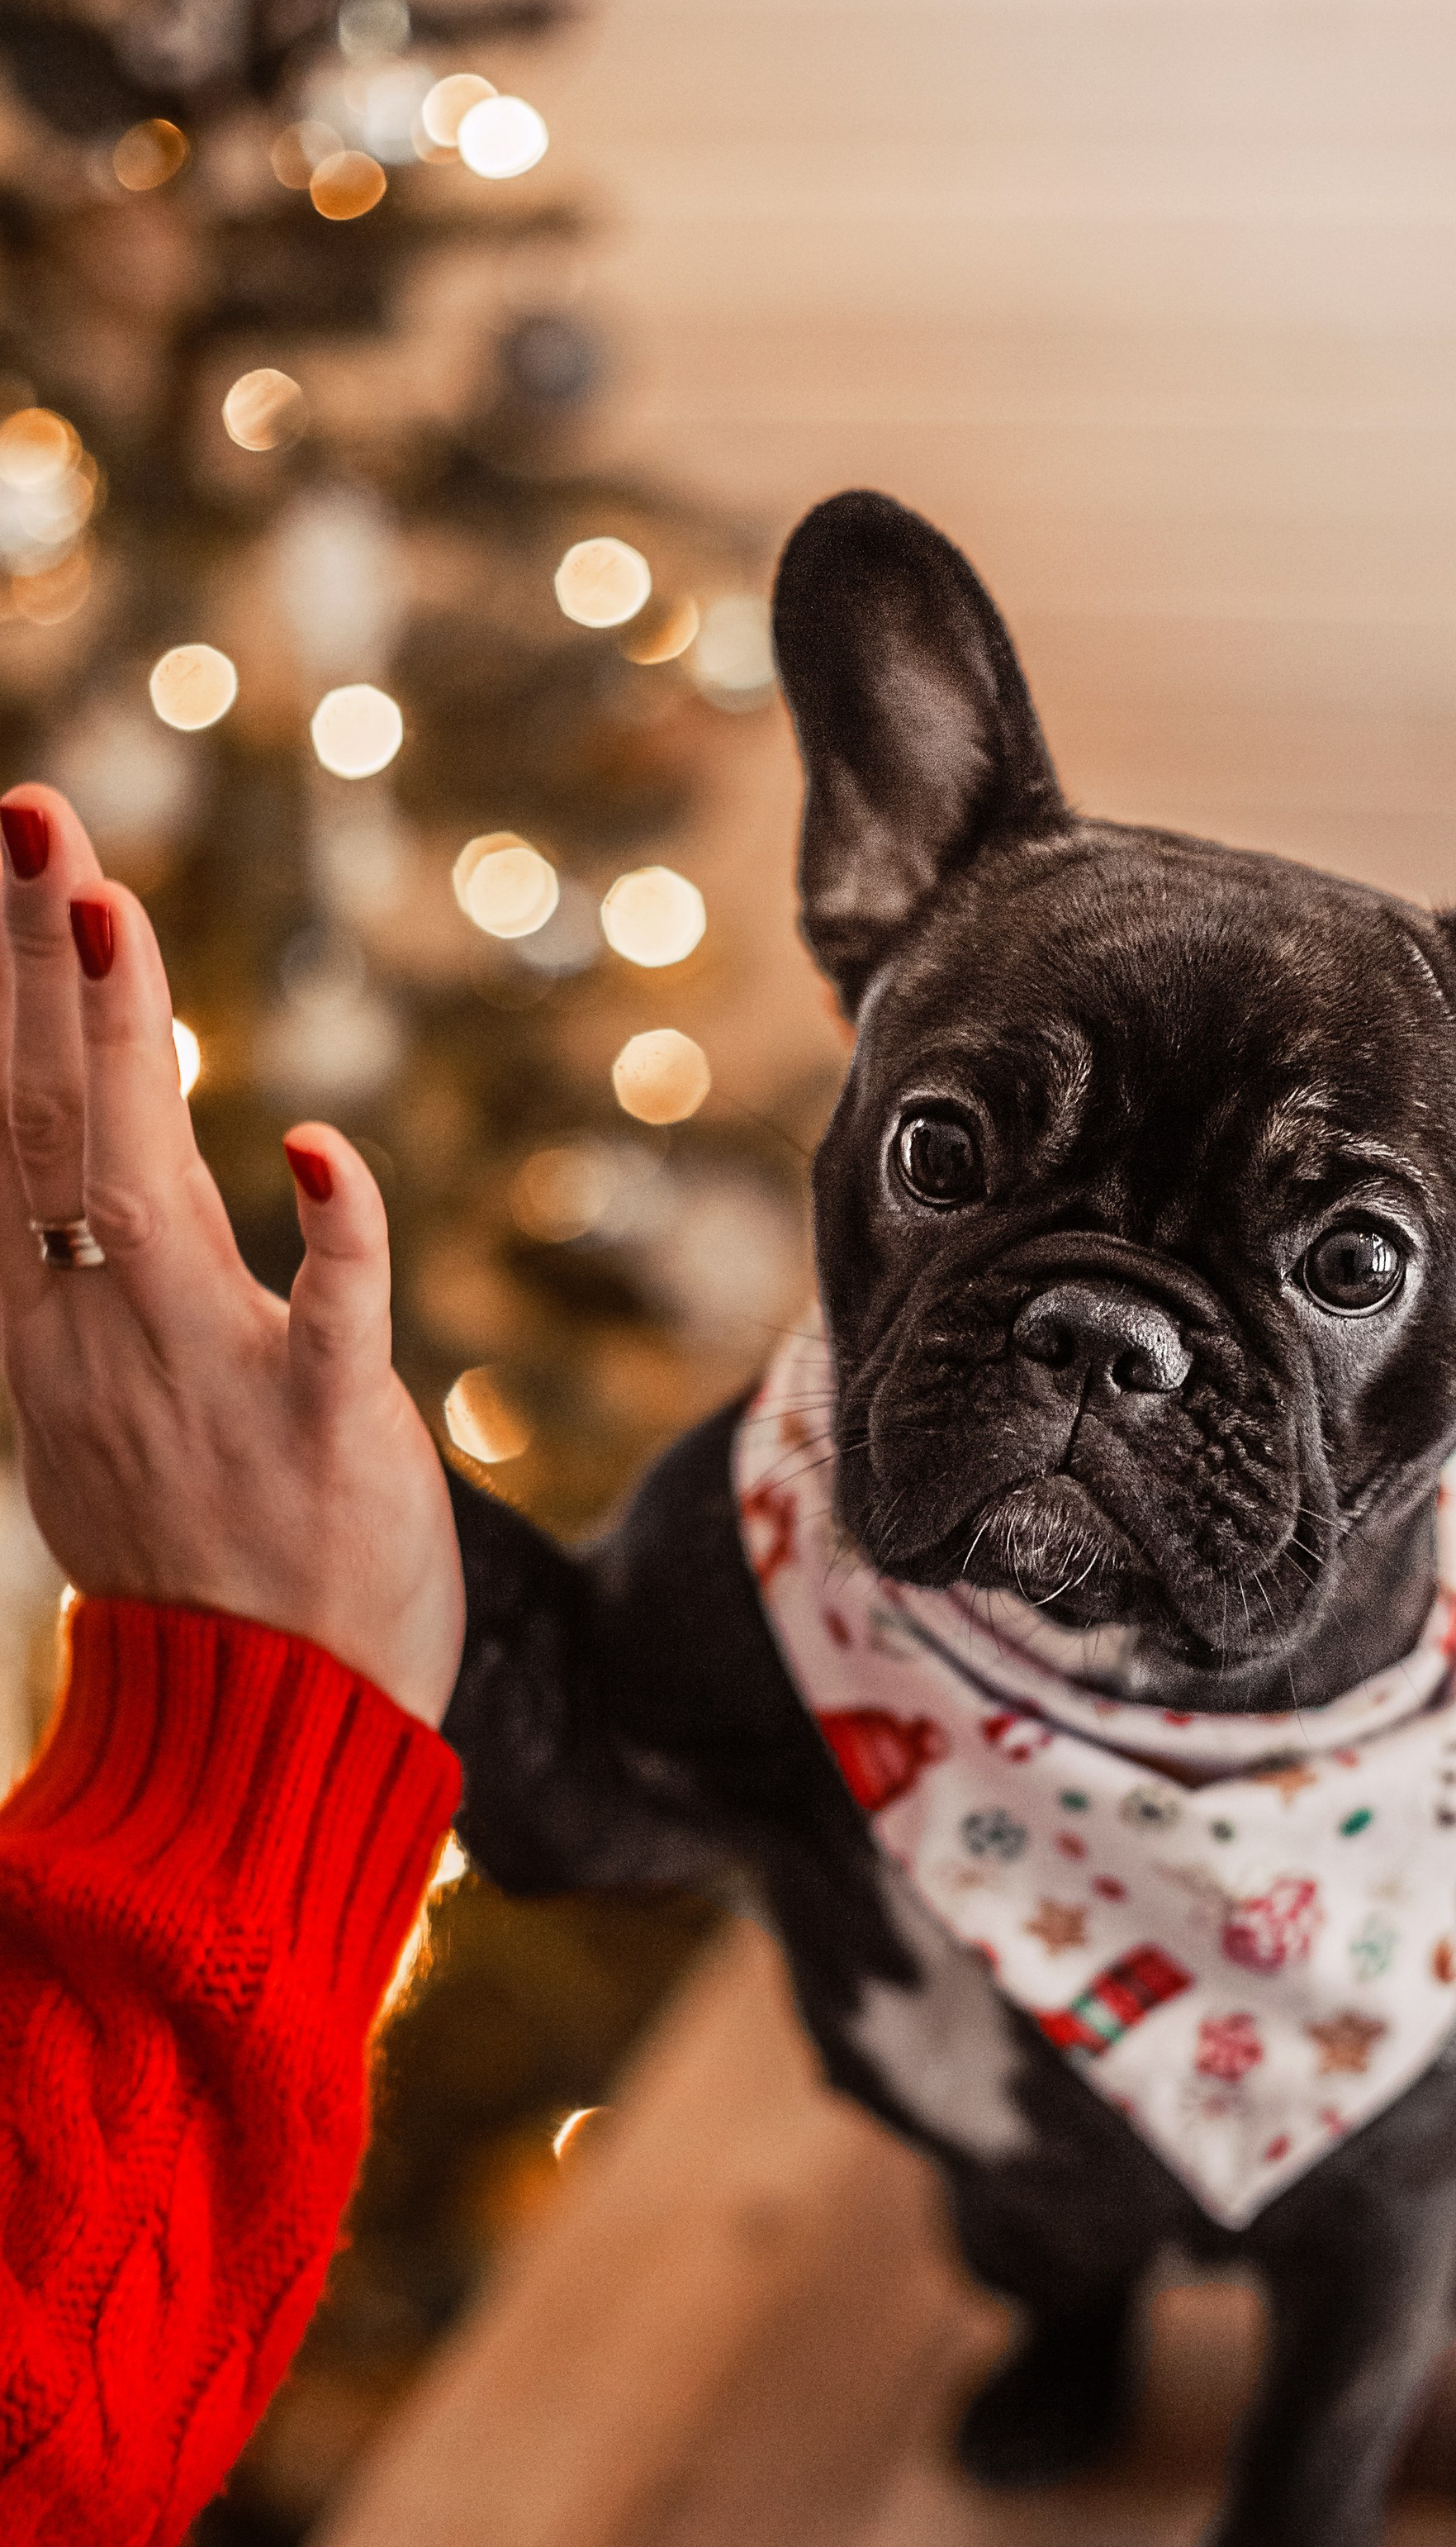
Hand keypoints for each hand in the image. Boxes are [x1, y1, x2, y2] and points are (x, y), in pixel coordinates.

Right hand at [0, 784, 464, 1727]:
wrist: (254, 1730)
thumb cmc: (203, 1560)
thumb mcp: (109, 1402)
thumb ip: (101, 1273)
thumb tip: (85, 1168)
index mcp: (60, 1319)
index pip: (19, 1122)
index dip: (8, 992)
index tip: (14, 864)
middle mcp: (109, 1329)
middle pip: (60, 1115)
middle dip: (40, 961)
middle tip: (31, 816)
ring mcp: (208, 1378)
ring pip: (150, 1183)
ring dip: (130, 1044)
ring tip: (103, 912)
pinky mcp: (320, 1433)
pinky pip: (331, 1320)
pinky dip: (333, 1235)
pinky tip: (317, 1143)